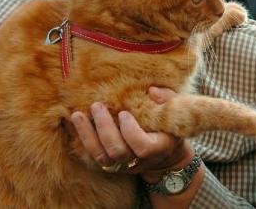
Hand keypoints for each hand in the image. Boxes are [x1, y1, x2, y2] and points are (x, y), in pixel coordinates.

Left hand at [70, 86, 191, 180]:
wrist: (166, 154)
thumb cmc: (171, 126)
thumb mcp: (177, 111)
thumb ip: (168, 100)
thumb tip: (152, 91)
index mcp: (160, 147)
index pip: (143, 148)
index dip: (131, 133)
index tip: (124, 113)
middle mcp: (141, 160)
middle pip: (118, 152)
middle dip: (105, 129)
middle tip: (97, 106)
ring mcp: (125, 165)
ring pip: (103, 157)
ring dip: (88, 136)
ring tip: (78, 115)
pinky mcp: (112, 164)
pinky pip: (95, 156)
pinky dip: (84, 139)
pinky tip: (78, 123)